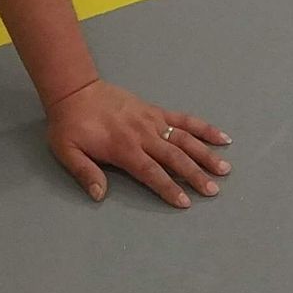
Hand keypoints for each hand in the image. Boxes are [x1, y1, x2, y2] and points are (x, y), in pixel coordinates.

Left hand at [45, 82, 229, 210]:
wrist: (76, 91)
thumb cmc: (71, 125)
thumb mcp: (67, 151)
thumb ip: (85, 172)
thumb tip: (99, 195)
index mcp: (124, 148)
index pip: (151, 172)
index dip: (169, 187)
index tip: (185, 202)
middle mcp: (143, 135)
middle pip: (175, 158)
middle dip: (195, 175)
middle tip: (213, 190)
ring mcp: (153, 121)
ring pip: (185, 139)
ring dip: (206, 154)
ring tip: (225, 169)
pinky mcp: (156, 111)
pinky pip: (184, 120)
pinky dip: (204, 128)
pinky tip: (222, 138)